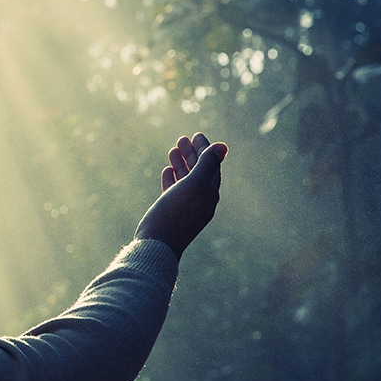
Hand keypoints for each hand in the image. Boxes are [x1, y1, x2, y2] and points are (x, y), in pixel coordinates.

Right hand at [135, 133, 227, 258]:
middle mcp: (200, 201)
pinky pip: (175, 191)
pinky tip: (167, 170)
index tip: (196, 135)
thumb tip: (223, 146)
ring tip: (173, 149)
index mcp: (208, 194)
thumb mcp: (192, 186)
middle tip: (182, 139)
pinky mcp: (171, 214)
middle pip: (199, 172)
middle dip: (192, 154)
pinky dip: (172, 178)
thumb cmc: (174, 214)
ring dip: (181, 163)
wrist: (157, 246)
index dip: (205, 149)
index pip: (211, 166)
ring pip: (186, 180)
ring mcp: (185, 208)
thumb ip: (207, 165)